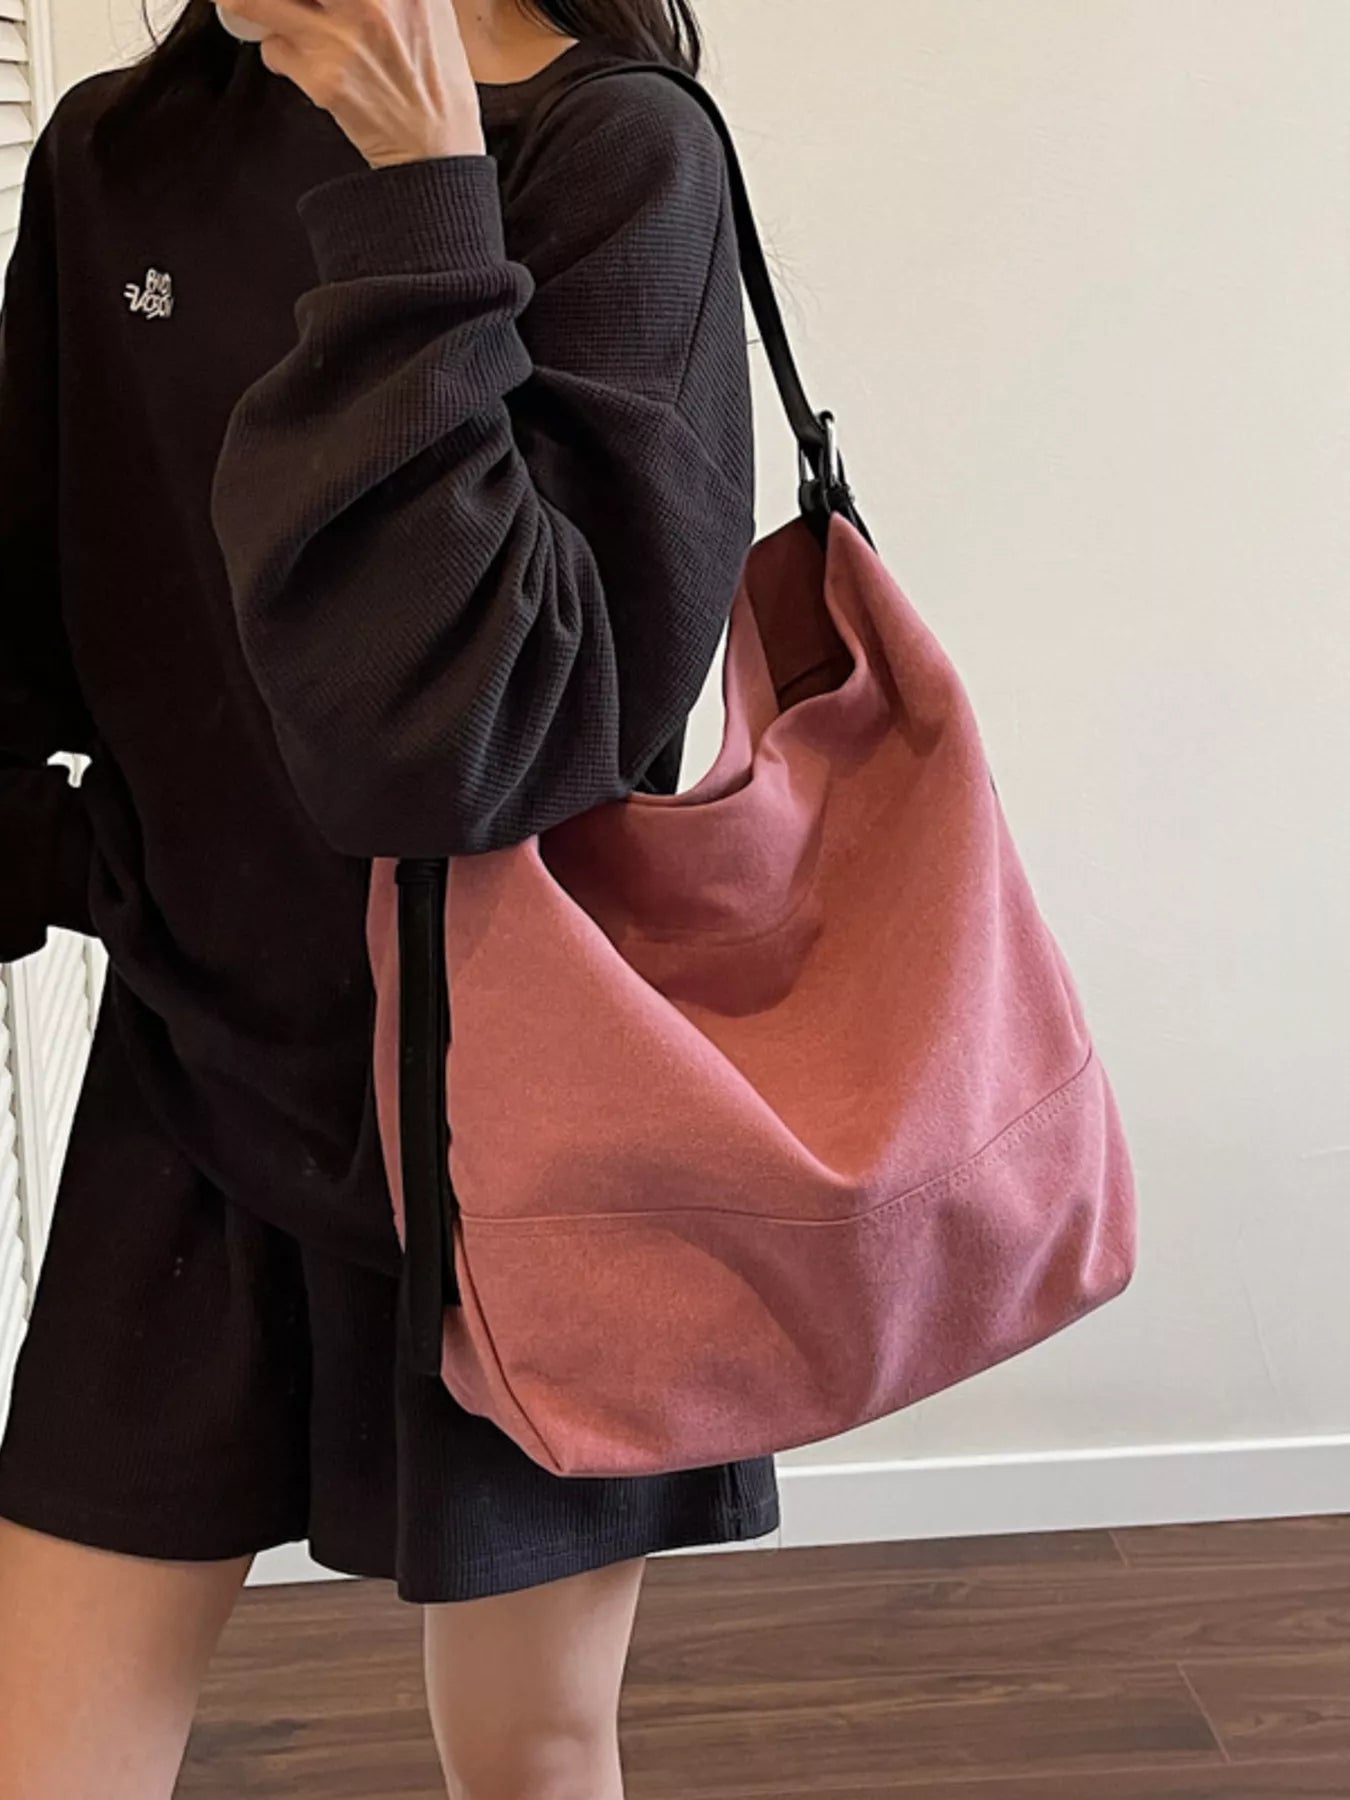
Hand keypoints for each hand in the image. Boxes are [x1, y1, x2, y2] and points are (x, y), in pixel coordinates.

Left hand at [224, 0, 484, 167]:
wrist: (436, 149)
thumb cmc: (433, 82)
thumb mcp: (429, 9)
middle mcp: (372, 2)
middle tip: (285, 2)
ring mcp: (343, 38)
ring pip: (256, 1)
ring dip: (250, 4)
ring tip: (260, 9)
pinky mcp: (323, 78)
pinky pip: (273, 49)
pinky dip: (278, 52)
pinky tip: (298, 58)